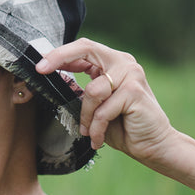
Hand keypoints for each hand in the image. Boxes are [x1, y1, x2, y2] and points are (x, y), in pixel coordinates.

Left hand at [35, 38, 174, 163]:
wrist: (155, 146)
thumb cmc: (123, 126)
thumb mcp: (96, 106)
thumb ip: (82, 91)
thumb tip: (52, 81)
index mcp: (113, 62)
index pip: (83, 48)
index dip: (59, 54)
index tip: (39, 65)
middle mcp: (124, 62)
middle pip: (86, 49)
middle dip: (59, 58)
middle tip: (41, 70)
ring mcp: (132, 74)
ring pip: (92, 90)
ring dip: (86, 116)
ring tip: (89, 131)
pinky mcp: (135, 92)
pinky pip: (103, 109)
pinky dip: (96, 127)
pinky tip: (98, 138)